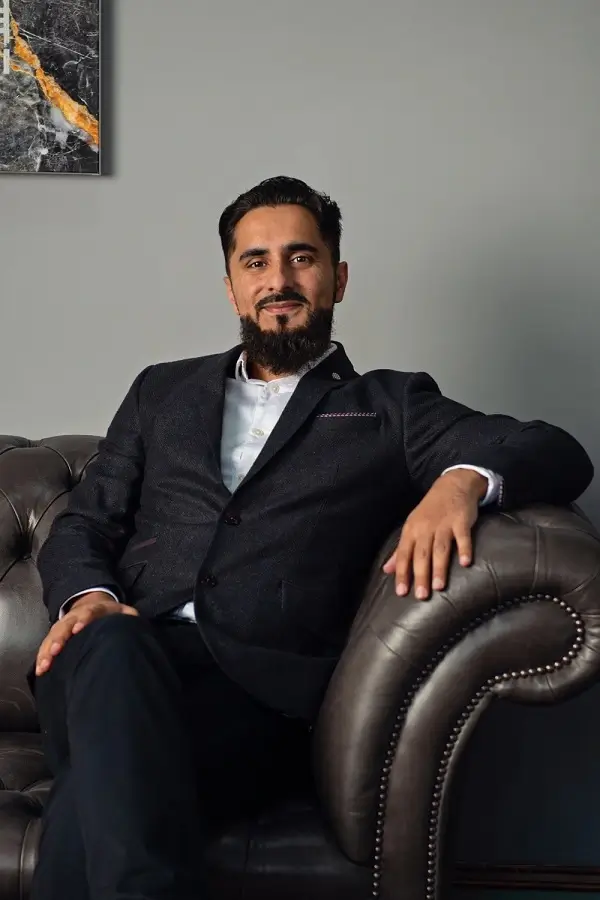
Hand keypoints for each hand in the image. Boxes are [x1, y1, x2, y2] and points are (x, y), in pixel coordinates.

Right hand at [35, 591, 138, 675]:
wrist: (94, 605)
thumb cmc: (110, 615)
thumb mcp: (123, 612)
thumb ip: (129, 618)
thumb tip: (134, 628)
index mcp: (94, 610)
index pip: (88, 613)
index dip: (83, 620)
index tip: (78, 630)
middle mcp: (75, 616)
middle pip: (65, 625)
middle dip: (59, 638)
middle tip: (55, 651)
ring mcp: (64, 625)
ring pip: (53, 636)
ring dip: (47, 650)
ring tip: (44, 666)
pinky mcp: (57, 635)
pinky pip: (47, 645)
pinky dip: (43, 656)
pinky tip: (41, 669)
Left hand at [383, 469, 487, 599]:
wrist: (452, 485)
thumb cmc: (430, 511)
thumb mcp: (412, 527)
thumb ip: (400, 550)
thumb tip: (386, 570)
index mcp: (411, 530)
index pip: (403, 554)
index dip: (402, 573)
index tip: (402, 592)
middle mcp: (425, 528)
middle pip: (421, 554)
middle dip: (420, 575)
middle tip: (421, 595)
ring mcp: (443, 524)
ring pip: (440, 548)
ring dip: (439, 567)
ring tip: (439, 586)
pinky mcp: (460, 521)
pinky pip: (462, 537)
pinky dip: (464, 549)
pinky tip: (465, 563)